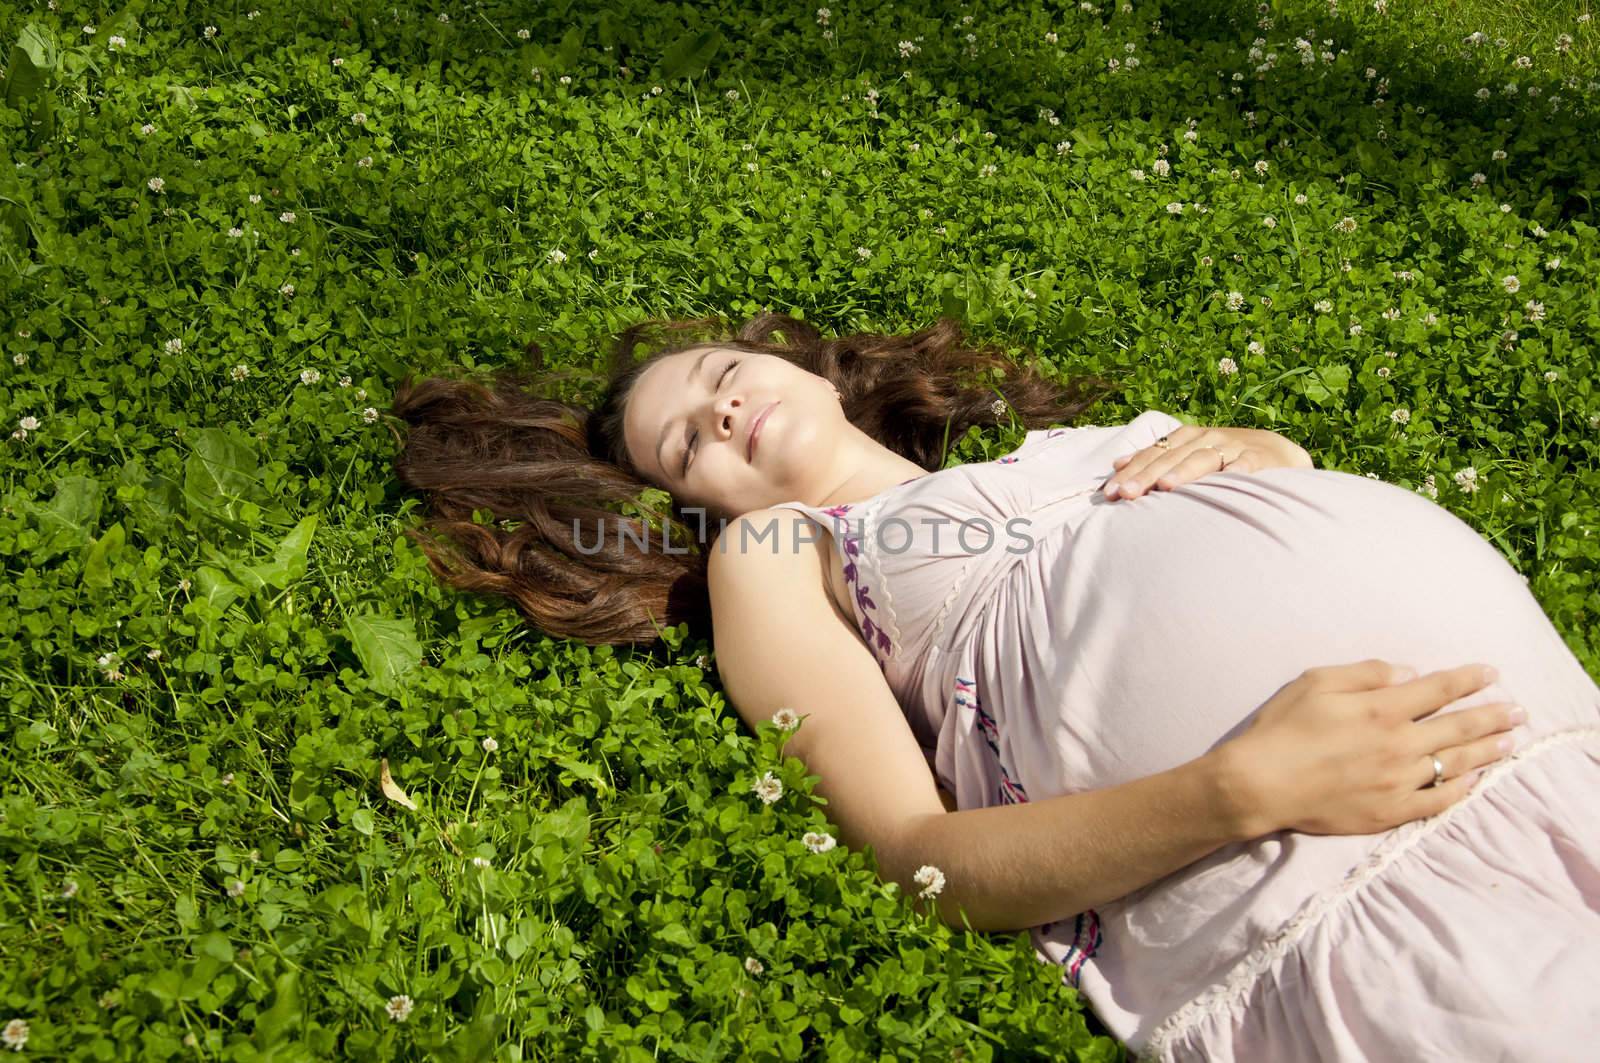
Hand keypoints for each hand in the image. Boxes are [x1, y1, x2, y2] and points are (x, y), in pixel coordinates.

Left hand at [1102, 425, 1313, 499]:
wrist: (1277, 452)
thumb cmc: (1225, 458)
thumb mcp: (1189, 454)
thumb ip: (1156, 458)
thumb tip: (1116, 464)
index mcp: (1186, 437)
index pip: (1152, 454)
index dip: (1130, 471)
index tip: (1108, 492)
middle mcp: (1206, 438)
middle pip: (1170, 457)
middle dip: (1145, 476)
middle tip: (1125, 494)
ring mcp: (1232, 447)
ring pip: (1202, 459)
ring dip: (1182, 472)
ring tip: (1163, 487)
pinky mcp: (1258, 460)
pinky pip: (1244, 467)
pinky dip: (1234, 473)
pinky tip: (1223, 482)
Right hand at [1219, 659, 1523, 836]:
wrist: (1260, 783)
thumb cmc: (1282, 728)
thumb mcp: (1315, 682)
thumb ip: (1365, 673)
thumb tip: (1407, 673)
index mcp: (1381, 708)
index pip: (1439, 689)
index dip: (1469, 680)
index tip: (1493, 673)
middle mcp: (1399, 744)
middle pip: (1458, 726)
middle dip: (1492, 715)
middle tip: (1519, 710)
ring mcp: (1398, 780)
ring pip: (1455, 763)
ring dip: (1487, 751)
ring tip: (1509, 742)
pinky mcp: (1391, 810)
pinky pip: (1438, 800)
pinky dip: (1461, 789)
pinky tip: (1475, 781)